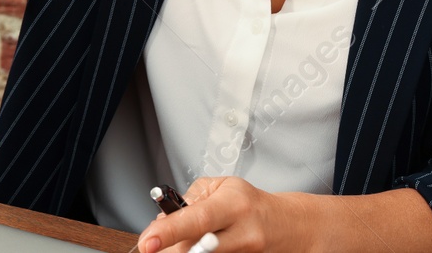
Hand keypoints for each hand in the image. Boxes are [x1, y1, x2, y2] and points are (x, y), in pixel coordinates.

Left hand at [137, 177, 311, 252]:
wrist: (285, 226)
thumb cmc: (249, 202)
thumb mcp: (222, 186)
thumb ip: (192, 199)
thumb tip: (163, 218)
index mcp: (234, 205)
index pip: (197, 219)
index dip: (168, 231)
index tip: (146, 241)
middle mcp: (242, 233)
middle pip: (197, 249)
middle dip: (170, 248)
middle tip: (154, 242)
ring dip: (183, 250)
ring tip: (183, 237)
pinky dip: (196, 252)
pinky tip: (197, 245)